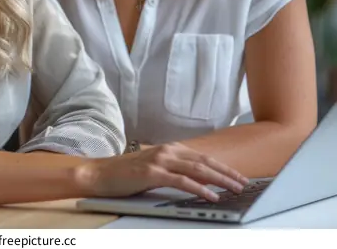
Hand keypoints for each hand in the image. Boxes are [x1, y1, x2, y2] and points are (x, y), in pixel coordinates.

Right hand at [78, 142, 248, 201]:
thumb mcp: (154, 168)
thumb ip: (175, 170)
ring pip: (197, 169)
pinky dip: (199, 188)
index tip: (238, 176)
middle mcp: (167, 150)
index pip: (202, 157)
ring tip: (236, 189)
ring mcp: (160, 160)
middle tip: (244, 183)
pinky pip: (182, 181)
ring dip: (220, 180)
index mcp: (169, 148)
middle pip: (204, 161)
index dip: (222, 167)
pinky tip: (212, 195)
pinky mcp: (153, 173)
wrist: (100, 174)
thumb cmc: (126, 174)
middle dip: (227, 173)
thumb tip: (200, 181)